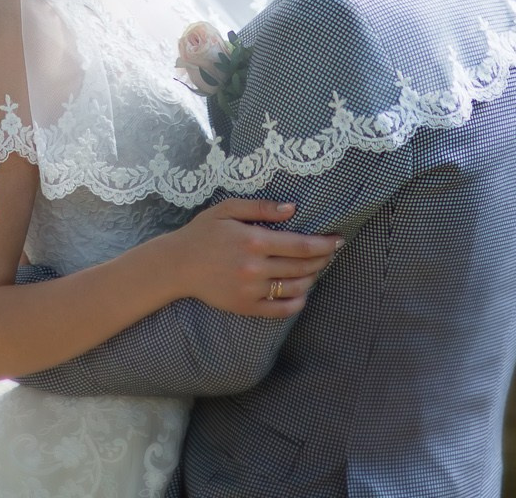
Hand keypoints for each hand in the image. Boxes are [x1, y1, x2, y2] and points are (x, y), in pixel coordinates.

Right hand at [166, 199, 342, 316]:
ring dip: (312, 278)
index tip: (339, 239)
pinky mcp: (245, 307)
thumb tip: (292, 208)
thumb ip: (261, 207)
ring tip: (317, 269)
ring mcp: (251, 290)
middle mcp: (255, 267)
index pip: (301, 245)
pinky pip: (280, 310)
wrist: (177, 265)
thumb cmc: (203, 232)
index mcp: (254, 240)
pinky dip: (297, 303)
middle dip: (323, 259)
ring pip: (294, 287)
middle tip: (332, 252)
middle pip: (302, 266)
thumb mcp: (228, 209)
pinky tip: (302, 293)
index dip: (324, 243)